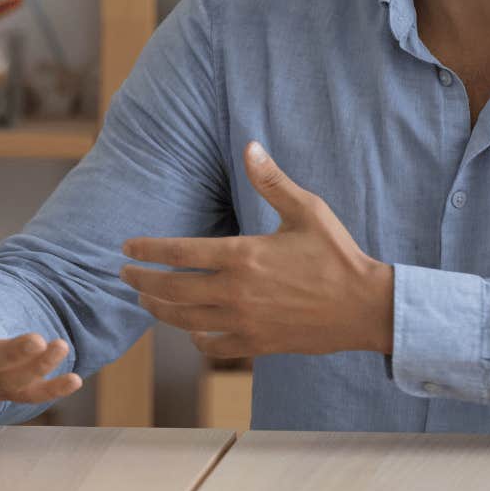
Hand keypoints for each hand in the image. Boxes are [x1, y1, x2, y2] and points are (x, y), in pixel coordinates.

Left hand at [122, 142, 394, 359]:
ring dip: (160, 310)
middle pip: (172, 289)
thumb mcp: (307, 210)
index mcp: (243, 255)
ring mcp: (245, 321)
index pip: (179, 252)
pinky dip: (196, 339)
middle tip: (124, 276)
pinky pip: (214, 345)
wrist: (365, 306)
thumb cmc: (337, 254)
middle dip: (141, 282)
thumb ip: (272, 181)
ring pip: (185, 320)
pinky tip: (191, 332)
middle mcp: (236, 291)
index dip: (147, 250)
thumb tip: (250, 145)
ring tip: (146, 301)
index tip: (126, 248)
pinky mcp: (258, 343)